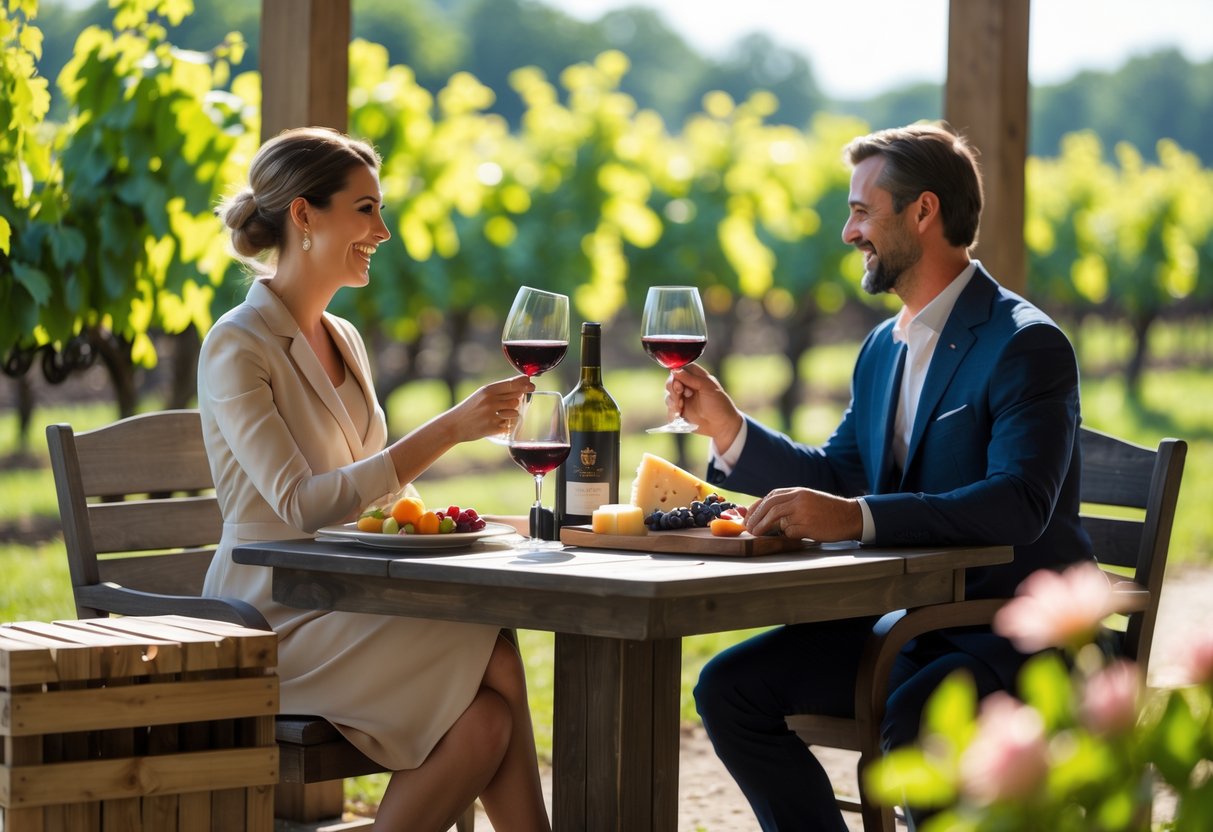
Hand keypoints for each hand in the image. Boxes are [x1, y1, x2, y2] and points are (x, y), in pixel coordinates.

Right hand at [451, 375, 534, 440]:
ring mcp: (491, 415)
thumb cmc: (470, 409)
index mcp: (488, 390)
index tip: (531, 384)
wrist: (453, 425)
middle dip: (516, 401)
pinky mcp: (492, 428)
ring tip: (499, 415)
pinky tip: (494, 424)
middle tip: (505, 404)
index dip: (525, 383)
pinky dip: (504, 426)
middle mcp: (490, 401)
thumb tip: (521, 389)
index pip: (512, 384)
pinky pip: (508, 426)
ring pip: (515, 412)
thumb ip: (499, 392)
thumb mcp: (481, 395)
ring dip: (511, 414)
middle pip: (516, 398)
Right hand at [665, 363, 744, 449]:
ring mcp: (684, 398)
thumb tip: (674, 370)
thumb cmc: (719, 404)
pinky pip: (669, 409)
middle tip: (680, 399)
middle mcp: (689, 385)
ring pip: (669, 396)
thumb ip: (691, 378)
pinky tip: (679, 416)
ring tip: (680, 410)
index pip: (679, 369)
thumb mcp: (707, 387)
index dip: (676, 376)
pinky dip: (671, 412)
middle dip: (673, 391)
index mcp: (696, 376)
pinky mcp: (681, 411)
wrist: (721, 426)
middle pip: (671, 382)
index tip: (680, 386)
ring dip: (672, 402)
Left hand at [744, 487, 862, 542]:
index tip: (748, 516)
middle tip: (748, 528)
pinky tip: (790, 536)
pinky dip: (787, 535)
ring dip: (764, 527)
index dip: (757, 507)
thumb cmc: (828, 510)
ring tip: (756, 534)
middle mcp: (799, 499)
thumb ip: (790, 503)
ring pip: (777, 519)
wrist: (850, 516)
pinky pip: (791, 532)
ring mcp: (804, 512)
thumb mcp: (808, 500)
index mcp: (798, 491)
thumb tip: (766, 514)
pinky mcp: (808, 526)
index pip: (771, 497)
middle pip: (770, 506)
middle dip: (756, 517)